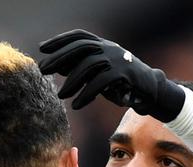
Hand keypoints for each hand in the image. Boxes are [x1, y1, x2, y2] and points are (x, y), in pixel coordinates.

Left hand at [37, 29, 185, 118]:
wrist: (150, 89)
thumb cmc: (120, 82)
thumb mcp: (98, 72)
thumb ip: (81, 67)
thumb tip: (56, 65)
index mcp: (104, 44)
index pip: (80, 36)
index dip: (60, 40)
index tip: (42, 47)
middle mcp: (110, 48)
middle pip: (81, 47)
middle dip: (59, 57)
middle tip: (43, 70)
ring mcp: (118, 59)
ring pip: (90, 64)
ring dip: (72, 80)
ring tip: (60, 95)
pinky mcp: (125, 74)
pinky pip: (101, 82)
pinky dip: (86, 94)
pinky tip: (77, 105)